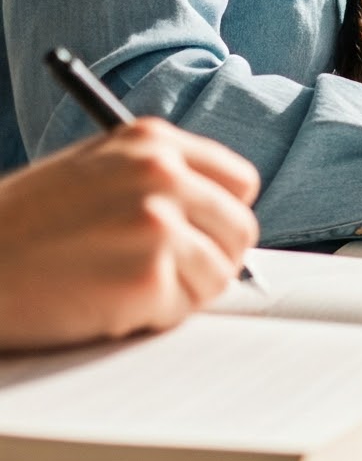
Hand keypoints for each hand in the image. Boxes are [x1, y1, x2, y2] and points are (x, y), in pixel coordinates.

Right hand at [0, 122, 260, 352]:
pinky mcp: (147, 275)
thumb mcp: (91, 171)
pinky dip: (151, 319)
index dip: (219, 217)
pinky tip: (105, 305)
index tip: (197, 238)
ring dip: (180, 293)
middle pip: (239, 230)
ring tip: (122, 288)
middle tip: (162, 277)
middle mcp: (163, 173)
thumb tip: (215, 211)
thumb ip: (155, 178)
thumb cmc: (19, 227)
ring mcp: (158, 223)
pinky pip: (182, 310)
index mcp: (153, 141)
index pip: (239, 182)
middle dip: (208, 259)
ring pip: (219, 275)